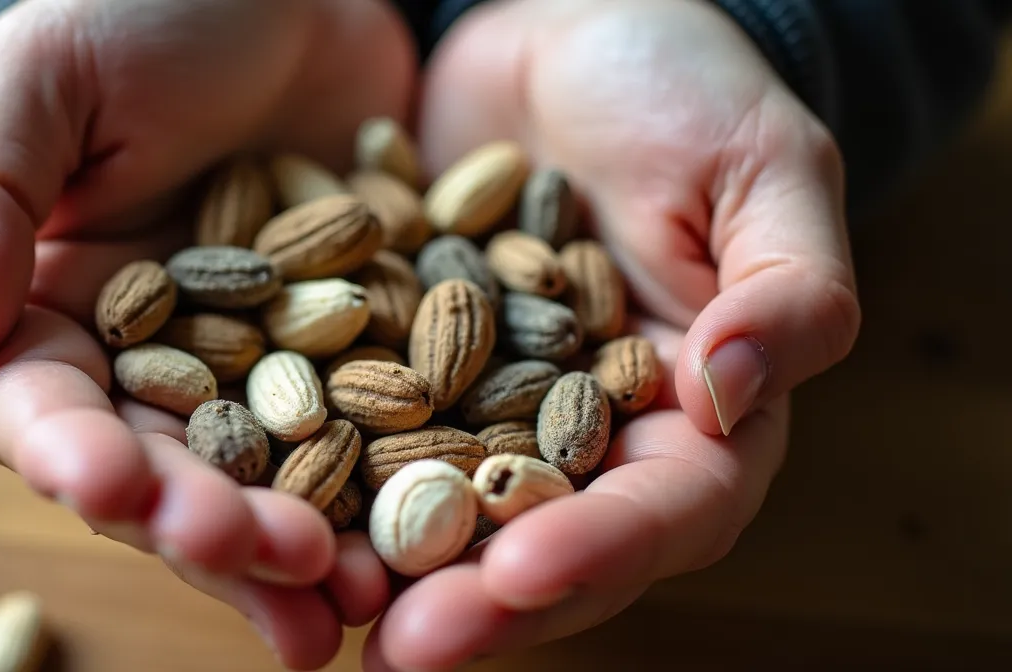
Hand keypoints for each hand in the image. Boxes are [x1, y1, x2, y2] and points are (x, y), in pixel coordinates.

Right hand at [0, 1, 414, 667]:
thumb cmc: (149, 6)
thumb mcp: (51, 75)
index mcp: (57, 312)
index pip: (46, 410)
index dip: (77, 459)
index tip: (117, 490)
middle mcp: (155, 362)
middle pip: (167, 474)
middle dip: (212, 529)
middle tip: (276, 565)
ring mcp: (260, 368)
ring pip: (268, 481)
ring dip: (301, 550)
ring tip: (352, 603)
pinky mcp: (354, 356)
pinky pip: (371, 436)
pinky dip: (391, 491)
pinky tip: (425, 543)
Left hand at [363, 0, 860, 667]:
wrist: (566, 30)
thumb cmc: (684, 88)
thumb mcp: (761, 170)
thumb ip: (785, 289)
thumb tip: (730, 393)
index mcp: (694, 410)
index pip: (668, 507)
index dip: (602, 548)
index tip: (525, 572)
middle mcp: (586, 431)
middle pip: (544, 540)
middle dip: (479, 599)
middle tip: (402, 643)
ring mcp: (488, 403)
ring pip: (444, 507)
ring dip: (387, 564)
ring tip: (322, 604)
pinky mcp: (405, 361)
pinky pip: (359, 424)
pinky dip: (319, 467)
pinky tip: (264, 502)